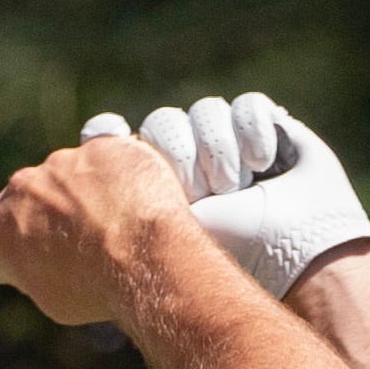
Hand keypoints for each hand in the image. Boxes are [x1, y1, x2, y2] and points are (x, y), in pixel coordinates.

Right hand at [0, 136, 201, 326]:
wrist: (148, 260)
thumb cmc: (95, 289)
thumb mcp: (49, 295)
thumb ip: (19, 273)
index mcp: (1, 228)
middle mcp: (25, 187)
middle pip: (24, 194)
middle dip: (43, 210)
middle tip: (77, 238)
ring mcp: (65, 162)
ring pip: (68, 174)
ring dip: (84, 190)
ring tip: (116, 223)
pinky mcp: (104, 145)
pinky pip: (106, 157)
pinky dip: (118, 175)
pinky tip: (136, 201)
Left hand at [80, 93, 369, 298]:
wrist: (291, 262)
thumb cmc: (220, 262)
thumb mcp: (154, 244)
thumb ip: (109, 223)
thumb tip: (79, 186)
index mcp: (152, 186)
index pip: (131, 143)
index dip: (147, 154)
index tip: (163, 184)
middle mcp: (188, 160)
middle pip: (165, 124)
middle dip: (182, 156)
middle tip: (201, 192)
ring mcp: (228, 142)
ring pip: (206, 112)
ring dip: (218, 148)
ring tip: (236, 187)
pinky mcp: (270, 130)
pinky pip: (250, 106)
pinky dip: (254, 131)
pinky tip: (263, 165)